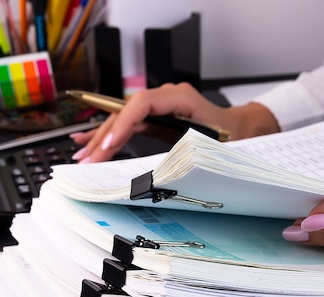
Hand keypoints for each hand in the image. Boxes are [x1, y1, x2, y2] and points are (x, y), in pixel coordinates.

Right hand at [70, 82, 279, 162]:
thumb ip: (187, 152)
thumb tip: (162, 171)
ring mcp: (158, 106)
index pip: (142, 105)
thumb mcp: (213, 146)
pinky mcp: (154, 117)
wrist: (243, 128)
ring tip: (81, 154)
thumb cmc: (233, 136)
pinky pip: (127, 124)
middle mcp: (165, 97)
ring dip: (100, 138)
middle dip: (104, 138)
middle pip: (126, 114)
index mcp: (180, 97)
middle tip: (87, 160)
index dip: (123, 124)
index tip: (109, 146)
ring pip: (122, 120)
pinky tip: (89, 141)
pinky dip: (109, 135)